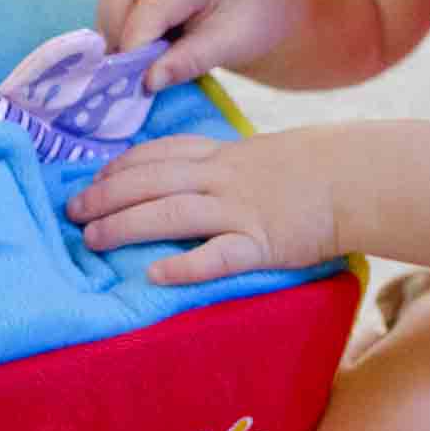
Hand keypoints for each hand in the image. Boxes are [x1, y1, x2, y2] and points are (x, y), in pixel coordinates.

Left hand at [66, 130, 339, 283]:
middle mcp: (222, 178)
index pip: (156, 156)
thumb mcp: (254, 155)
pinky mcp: (261, 243)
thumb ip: (215, 165)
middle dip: (105, 196)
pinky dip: (185, 266)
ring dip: (126, 225)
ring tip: (92, 240)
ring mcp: (240, 210)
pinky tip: (154, 275)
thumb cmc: (308, 170)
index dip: (117, 168)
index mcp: (220, 155)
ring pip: (172, 213)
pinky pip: (218, 256)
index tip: (90, 181)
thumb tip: (176, 180)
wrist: (357, 179)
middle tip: (72, 213)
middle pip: (151, 182)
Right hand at [97, 0, 298, 92]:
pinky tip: (139, 48)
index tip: (135, 86)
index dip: (136, 50)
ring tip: (137, 63)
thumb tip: (147, 81)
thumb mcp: (232, 44)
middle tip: (131, 78)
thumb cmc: (256, 20)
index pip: (149, 10)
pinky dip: (118, 26)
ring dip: (115, 33)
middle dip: (120, 39)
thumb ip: (189, 61)